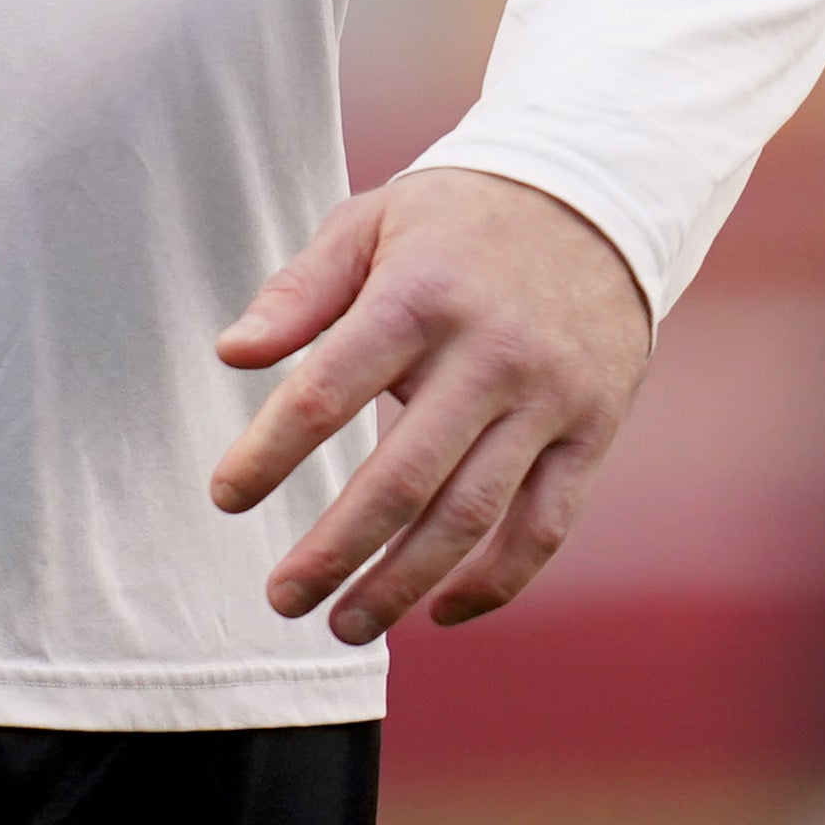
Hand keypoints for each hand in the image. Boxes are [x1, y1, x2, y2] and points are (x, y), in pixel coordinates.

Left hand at [208, 166, 652, 643]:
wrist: (598, 198)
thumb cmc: (458, 221)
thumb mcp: (371, 223)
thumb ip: (300, 291)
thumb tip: (231, 352)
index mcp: (419, 297)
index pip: (327, 390)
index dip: (270, 453)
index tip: (226, 497)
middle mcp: (488, 353)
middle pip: (401, 477)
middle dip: (334, 550)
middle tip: (281, 599)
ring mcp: (548, 399)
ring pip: (471, 517)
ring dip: (403, 584)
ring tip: (345, 625)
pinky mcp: (593, 431)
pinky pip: (545, 528)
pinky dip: (496, 583)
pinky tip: (442, 612)